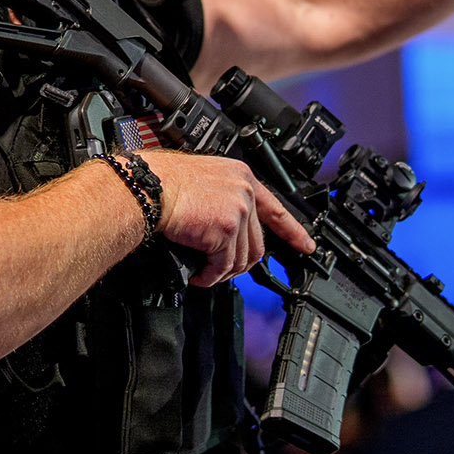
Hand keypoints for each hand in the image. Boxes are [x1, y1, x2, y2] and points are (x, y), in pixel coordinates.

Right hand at [143, 152, 314, 287]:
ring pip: (241, 259)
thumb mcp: (204, 181)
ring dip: (221, 272)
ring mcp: (238, 211)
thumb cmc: (162, 182)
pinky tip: (198, 275)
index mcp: (242, 177)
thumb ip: (224, 201)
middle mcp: (244, 192)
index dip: (293, 232)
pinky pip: (223, 266)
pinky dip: (210, 277)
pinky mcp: (226, 230)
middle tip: (221, 270)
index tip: (305, 246)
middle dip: (240, 264)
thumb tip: (225, 233)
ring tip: (204, 272)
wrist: (148, 186)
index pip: (276, 209)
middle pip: (257, 244)